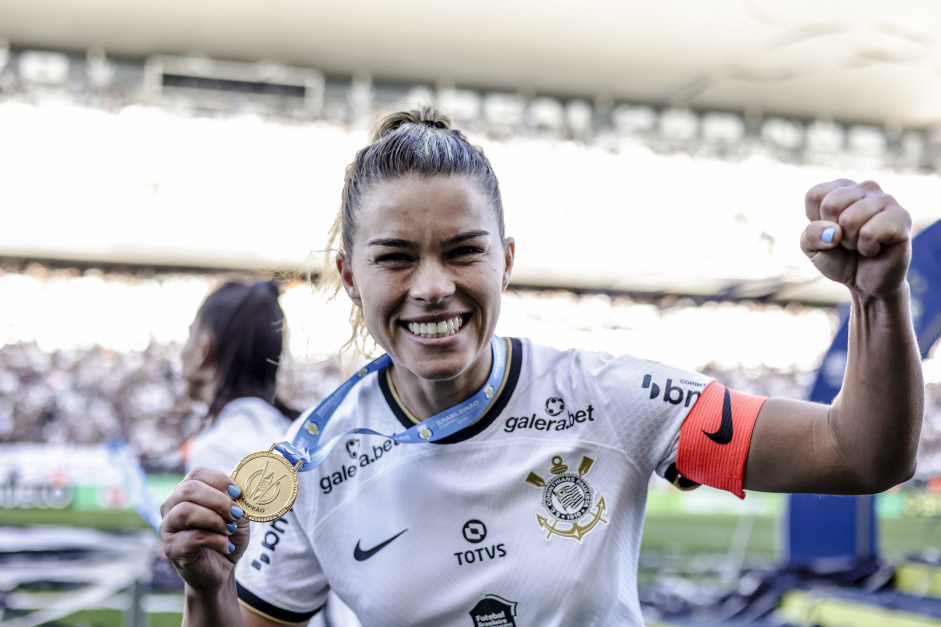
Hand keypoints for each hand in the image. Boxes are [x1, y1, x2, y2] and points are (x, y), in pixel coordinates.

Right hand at [160, 467, 249, 592]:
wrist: (222, 568)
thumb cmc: (227, 535)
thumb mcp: (237, 513)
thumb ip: (236, 499)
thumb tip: (238, 491)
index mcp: (186, 491)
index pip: (197, 474)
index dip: (220, 480)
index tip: (238, 493)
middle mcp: (171, 507)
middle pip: (188, 490)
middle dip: (218, 501)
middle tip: (236, 514)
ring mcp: (168, 528)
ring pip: (185, 512)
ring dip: (215, 520)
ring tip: (229, 529)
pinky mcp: (172, 549)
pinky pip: (192, 538)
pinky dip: (216, 540)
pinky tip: (226, 546)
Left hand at [802, 179, 911, 297]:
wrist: (865, 282)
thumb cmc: (839, 258)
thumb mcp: (812, 247)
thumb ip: (810, 234)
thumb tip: (833, 231)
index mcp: (842, 188)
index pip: (815, 195)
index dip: (817, 223)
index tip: (831, 232)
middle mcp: (866, 187)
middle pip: (831, 204)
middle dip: (834, 233)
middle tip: (847, 241)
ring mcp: (886, 199)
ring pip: (849, 219)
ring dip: (851, 242)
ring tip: (862, 244)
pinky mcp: (902, 217)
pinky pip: (870, 232)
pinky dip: (867, 248)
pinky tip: (876, 248)